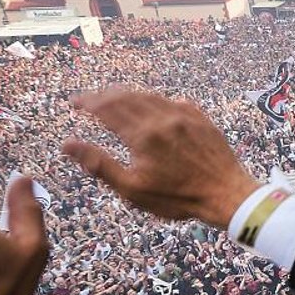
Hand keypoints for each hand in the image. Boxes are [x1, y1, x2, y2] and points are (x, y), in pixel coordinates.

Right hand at [63, 88, 259, 227]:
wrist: (226, 194)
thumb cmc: (177, 198)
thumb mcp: (132, 189)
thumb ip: (99, 164)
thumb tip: (67, 144)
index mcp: (143, 135)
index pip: (107, 108)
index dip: (88, 102)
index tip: (74, 102)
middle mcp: (163, 118)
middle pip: (127, 97)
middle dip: (104, 96)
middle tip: (90, 100)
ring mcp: (185, 116)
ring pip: (150, 96)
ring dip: (129, 96)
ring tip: (115, 100)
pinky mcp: (202, 119)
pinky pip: (174, 101)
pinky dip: (156, 101)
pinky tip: (153, 107)